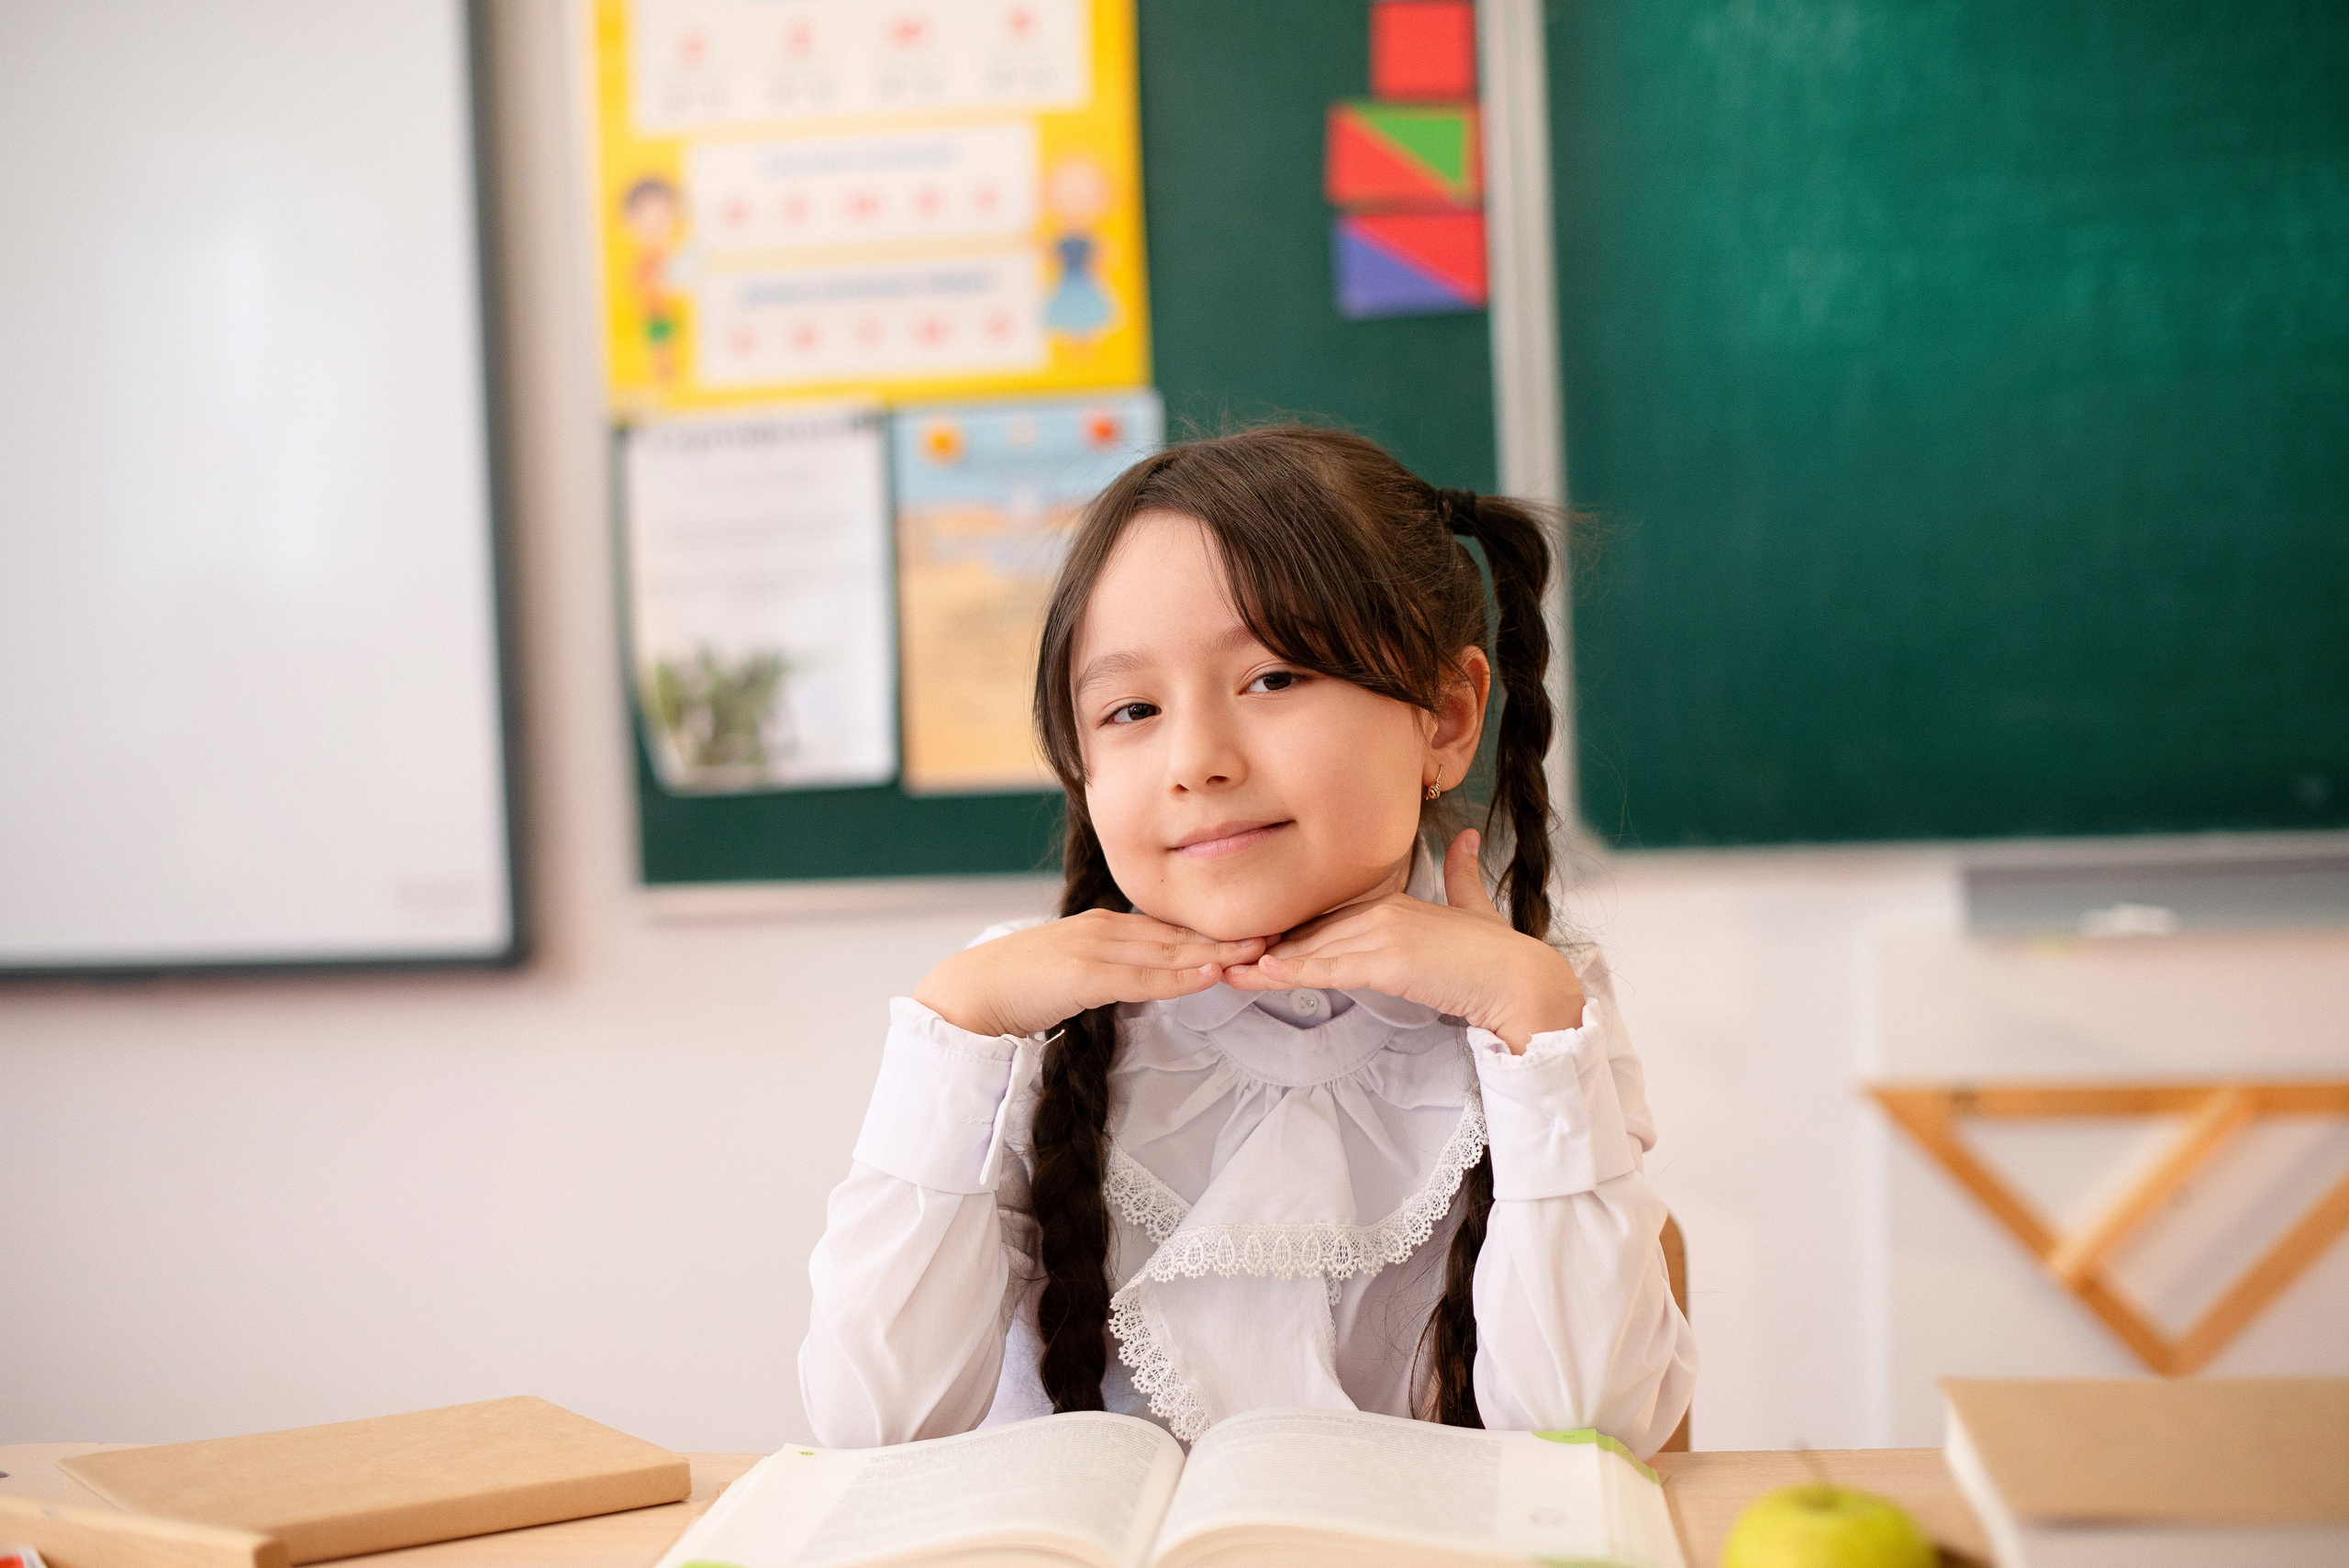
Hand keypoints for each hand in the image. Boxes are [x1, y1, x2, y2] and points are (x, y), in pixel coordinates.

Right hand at [914, 910, 1266, 1038]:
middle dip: (1227, 934)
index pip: (1169, 928)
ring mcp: (1094, 949)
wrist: (967, 995)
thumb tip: (1148, 982)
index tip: (1252, 931)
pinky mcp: (1083, 975)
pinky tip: (1209, 976)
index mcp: (1104, 928)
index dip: (1211, 931)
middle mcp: (1105, 930)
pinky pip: (1141, 977)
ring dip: (1215, 951)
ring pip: (1168, 949)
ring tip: (1258, 950)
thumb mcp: (1074, 975)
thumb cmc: (1017, 990)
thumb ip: (1112, 975)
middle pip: (1178, 932)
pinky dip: (1179, 976)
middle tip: (1277, 933)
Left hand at [1224, 830, 1584, 1052]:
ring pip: (1311, 950)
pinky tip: (1261, 975)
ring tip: (1224, 971)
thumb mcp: (1474, 906)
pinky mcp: (1388, 962)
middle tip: (1221, 957)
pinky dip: (1292, 972)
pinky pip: (1329, 969)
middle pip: (1310, 932)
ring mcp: (1384, 934)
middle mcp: (1382, 912)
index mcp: (1393, 902)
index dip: (1290, 932)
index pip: (1328, 919)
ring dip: (1264, 964)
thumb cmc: (1499, 953)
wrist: (1522, 979)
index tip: (1256, 942)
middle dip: (1266, 946)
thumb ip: (1460, 873)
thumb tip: (1465, 837)